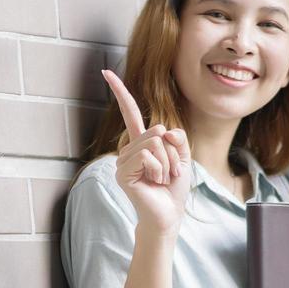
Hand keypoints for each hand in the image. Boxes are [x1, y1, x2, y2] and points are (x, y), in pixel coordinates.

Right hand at [103, 68, 190, 236]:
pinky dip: (159, 169)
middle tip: (169, 172)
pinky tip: (155, 182)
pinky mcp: (123, 173)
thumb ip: (176, 138)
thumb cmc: (173, 188)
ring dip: (167, 162)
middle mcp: (128, 149)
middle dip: (172, 152)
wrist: (168, 215)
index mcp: (141, 142)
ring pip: (154, 143)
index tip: (106, 72)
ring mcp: (123, 161)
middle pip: (157, 132)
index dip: (120, 92)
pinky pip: (148, 156)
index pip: (130, 112)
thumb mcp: (182, 157)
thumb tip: (161, 129)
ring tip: (162, 178)